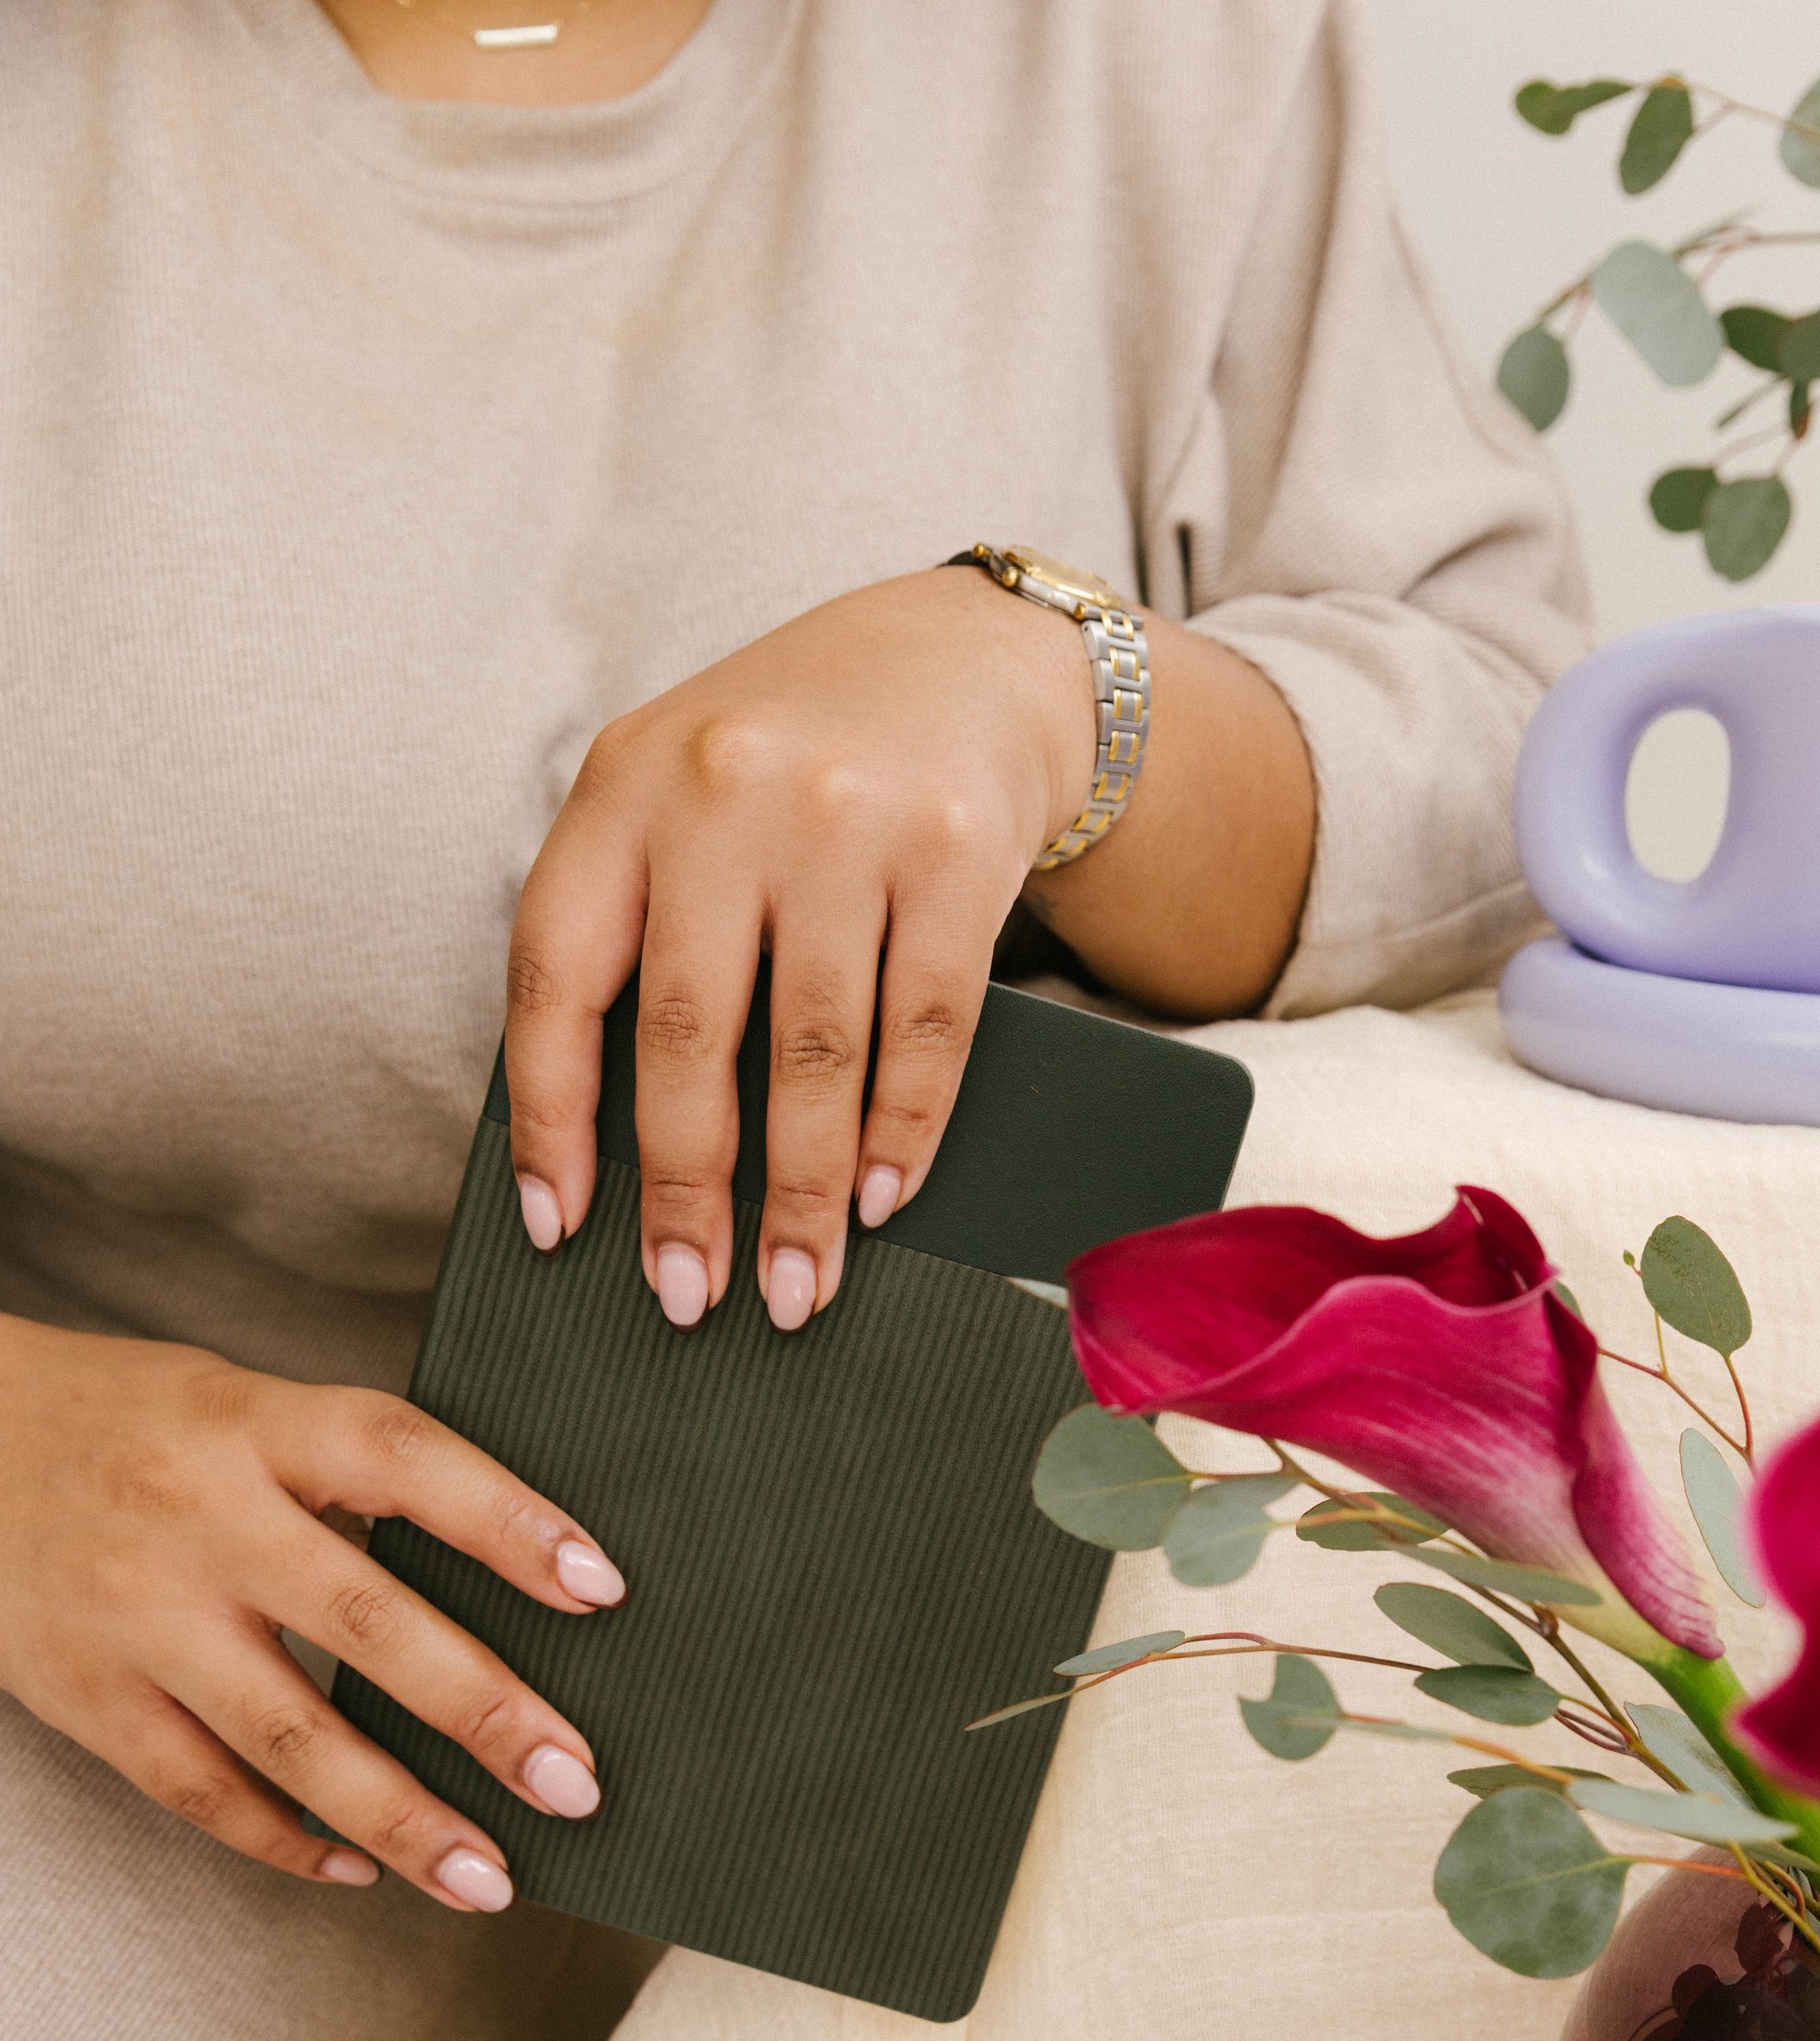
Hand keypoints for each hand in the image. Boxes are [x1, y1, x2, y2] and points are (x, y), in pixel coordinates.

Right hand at [0, 1317, 627, 1910]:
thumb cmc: (127, 1423)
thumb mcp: (237, 1404)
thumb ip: (348, 1470)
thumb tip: (514, 1573)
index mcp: (250, 1423)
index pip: (401, 1458)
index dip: (506, 1520)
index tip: (602, 1586)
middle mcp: (197, 1518)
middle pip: (363, 1621)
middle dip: (481, 1712)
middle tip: (575, 1781)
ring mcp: (137, 1615)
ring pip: (287, 1735)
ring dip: (399, 1817)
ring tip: (489, 1875)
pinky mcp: (85, 1696)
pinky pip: (199, 1789)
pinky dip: (285, 1838)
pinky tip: (360, 1868)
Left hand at [501, 564, 1096, 1333]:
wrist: (962, 656)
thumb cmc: (793, 767)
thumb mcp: (679, 801)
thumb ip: (633, 923)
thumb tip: (607, 1145)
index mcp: (621, 785)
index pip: (557, 976)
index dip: (549, 1117)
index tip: (559, 1228)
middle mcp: (725, 791)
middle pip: (687, 1036)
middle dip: (687, 1193)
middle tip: (688, 1297)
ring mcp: (847, 818)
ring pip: (813, 1052)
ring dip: (802, 1195)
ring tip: (795, 1286)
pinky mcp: (957, 852)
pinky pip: (926, 1029)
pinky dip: (903, 1132)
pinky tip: (880, 1200)